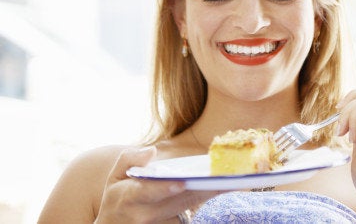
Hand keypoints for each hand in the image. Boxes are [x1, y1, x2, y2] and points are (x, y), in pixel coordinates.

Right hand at [94, 146, 219, 222]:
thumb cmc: (116, 199)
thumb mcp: (114, 177)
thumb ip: (129, 160)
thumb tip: (150, 151)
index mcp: (129, 197)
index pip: (147, 192)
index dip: (163, 188)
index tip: (180, 182)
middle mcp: (145, 215)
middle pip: (178, 202)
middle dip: (201, 189)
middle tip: (222, 177)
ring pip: (186, 213)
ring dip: (205, 198)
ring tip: (228, 183)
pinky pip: (187, 220)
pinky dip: (200, 206)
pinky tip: (217, 193)